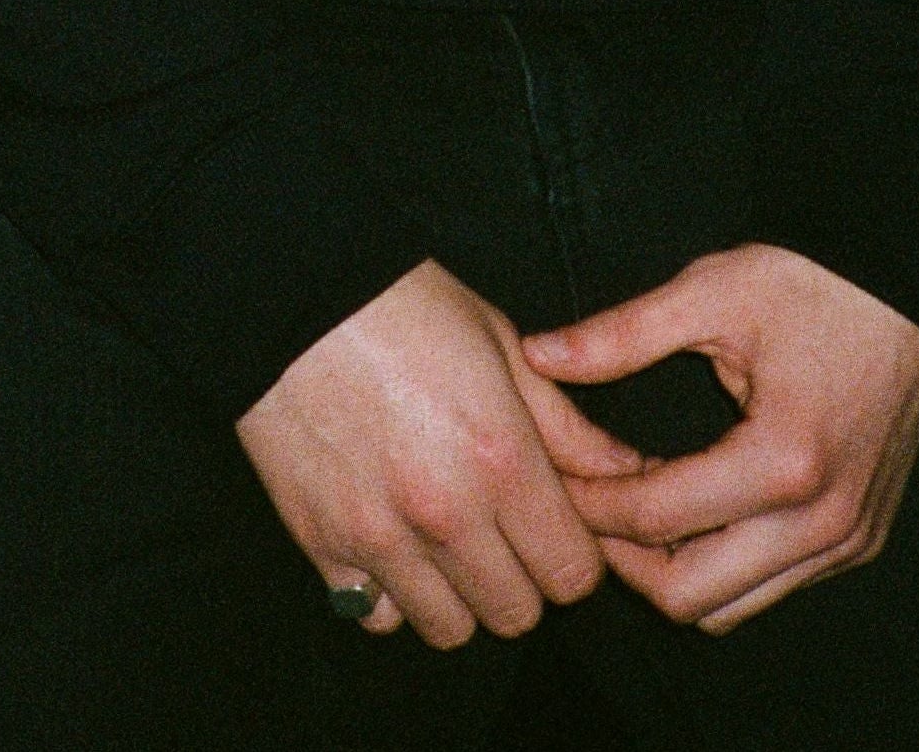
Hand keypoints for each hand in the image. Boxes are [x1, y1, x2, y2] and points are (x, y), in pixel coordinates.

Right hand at [236, 258, 645, 648]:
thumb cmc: (405, 304)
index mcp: (501, 460)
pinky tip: (391, 542)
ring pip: (450, 629)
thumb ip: (567, 425)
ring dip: (457, 594)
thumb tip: (627, 472)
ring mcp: (380, 538)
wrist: (292, 290)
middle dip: (522, 578)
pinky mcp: (322, 545)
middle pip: (517, 613)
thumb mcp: (501, 344)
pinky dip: (389, 595)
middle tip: (502, 530)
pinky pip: (376, 617)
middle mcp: (446, 514)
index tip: (554, 524)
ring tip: (445, 540)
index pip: (573, 573)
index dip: (573, 553)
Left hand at [522, 245, 918, 634]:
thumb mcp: (710, 292)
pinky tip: (694, 506)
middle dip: (625, 559)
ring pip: (733, 607)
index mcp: (783, 461)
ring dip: (674, 571)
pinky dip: (723, 565)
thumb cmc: (812, 281)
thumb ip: (619, 335)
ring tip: (636, 506)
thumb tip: (537, 354)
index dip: (589, 503)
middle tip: (588, 503)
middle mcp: (822, 520)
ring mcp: (848, 540)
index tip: (552, 475)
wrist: (910, 285)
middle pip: (691, 597)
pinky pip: (774, 585)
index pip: (656, 518)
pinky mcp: (861, 540)